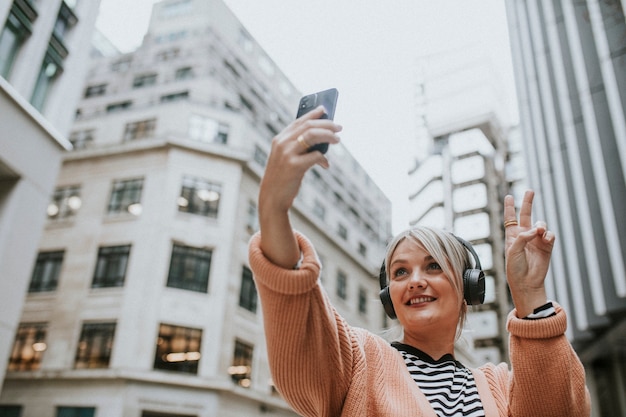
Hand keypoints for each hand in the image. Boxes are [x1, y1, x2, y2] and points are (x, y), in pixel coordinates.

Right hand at [258, 106, 341, 267]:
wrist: (272, 197)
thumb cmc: (282, 177)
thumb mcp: (286, 158)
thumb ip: (298, 146)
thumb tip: (322, 137)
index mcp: (279, 139)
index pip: (298, 121)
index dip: (313, 114)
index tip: (325, 109)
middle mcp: (282, 143)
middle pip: (308, 126)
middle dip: (326, 124)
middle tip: (339, 127)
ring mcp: (287, 154)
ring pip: (312, 136)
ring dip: (328, 136)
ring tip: (338, 140)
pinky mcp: (294, 166)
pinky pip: (315, 156)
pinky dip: (323, 159)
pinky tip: (326, 165)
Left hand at [503, 190, 554, 316]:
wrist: (526, 282)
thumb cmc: (515, 268)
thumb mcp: (512, 250)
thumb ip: (522, 236)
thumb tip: (537, 229)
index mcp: (512, 236)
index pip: (510, 219)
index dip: (509, 207)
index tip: (508, 196)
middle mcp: (525, 236)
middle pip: (526, 215)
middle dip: (528, 203)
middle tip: (530, 191)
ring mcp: (536, 240)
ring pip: (540, 224)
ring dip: (540, 225)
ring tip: (540, 230)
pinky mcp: (547, 247)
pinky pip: (550, 235)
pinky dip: (549, 234)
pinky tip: (546, 237)